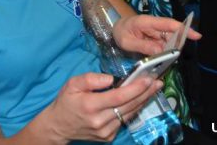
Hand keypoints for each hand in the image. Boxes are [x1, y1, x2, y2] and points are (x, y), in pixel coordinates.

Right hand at [44, 72, 162, 142]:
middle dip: (145, 93)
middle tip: (157, 82)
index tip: (147, 79)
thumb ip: (90, 79)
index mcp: (90, 105)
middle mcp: (99, 120)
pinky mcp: (108, 137)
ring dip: (142, 101)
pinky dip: (132, 109)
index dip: (135, 88)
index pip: (118, 97)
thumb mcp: (72, 84)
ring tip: (152, 89)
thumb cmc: (66, 102)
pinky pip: (124, 121)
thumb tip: (111, 79)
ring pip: (129, 114)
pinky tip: (138, 100)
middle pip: (128, 106)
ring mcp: (105, 131)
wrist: (59, 126)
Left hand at [113, 14, 201, 54]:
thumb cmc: (120, 32)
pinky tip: (161, 59)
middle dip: (176, 45)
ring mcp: (156, 31)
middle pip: (172, 34)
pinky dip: (165, 52)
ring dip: (170, 51)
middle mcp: (154, 25)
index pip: (168, 24)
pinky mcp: (156, 38)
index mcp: (147, 22)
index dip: (183, 29)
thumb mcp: (127, 41)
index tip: (196, 36)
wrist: (116, 28)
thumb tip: (160, 51)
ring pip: (169, 41)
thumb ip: (142, 46)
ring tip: (164, 60)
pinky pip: (164, 45)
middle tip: (172, 57)